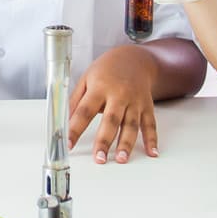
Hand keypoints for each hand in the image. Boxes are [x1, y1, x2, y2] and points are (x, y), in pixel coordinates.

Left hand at [67, 44, 160, 162]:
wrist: (133, 58)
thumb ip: (76, 100)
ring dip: (126, 144)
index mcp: (100, 87)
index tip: (68, 144)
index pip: (84, 111)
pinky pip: (150, 125)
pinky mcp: (147, 106)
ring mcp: (135, 101)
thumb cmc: (107, 69)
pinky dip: (152, 140)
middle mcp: (119, 95)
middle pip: (111, 120)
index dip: (75, 128)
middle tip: (99, 158)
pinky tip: (152, 153)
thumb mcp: (86, 79)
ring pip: (131, 125)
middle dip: (104, 141)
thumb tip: (64, 121)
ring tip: (121, 159)